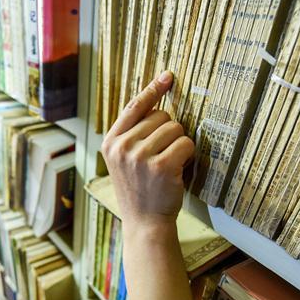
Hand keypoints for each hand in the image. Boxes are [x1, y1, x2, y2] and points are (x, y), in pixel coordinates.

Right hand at [101, 71, 194, 225]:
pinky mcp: (161, 166)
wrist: (144, 223)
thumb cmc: (139, 190)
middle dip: (169, 132)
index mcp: (110, 142)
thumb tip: (157, 104)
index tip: (167, 77)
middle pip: (161, 116)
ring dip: (179, 144)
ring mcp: (140, 156)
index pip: (134, 106)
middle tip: (162, 156)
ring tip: (169, 164)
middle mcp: (122, 147)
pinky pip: (186, 143)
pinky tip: (178, 170)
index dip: (152, 90)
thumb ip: (132, 135)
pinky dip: (188, 155)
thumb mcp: (123, 161)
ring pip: (175, 128)